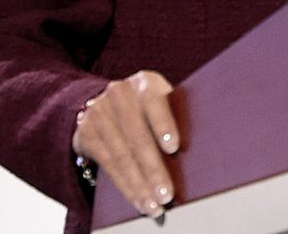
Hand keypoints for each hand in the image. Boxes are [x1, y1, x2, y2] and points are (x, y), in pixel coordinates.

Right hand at [71, 70, 180, 218]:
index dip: (164, 125)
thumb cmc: (148, 106)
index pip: (155, 102)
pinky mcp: (85, 133)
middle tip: (167, 194)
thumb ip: (175, 114)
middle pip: (138, 136)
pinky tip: (138, 200)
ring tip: (154, 205)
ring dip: (139, 185)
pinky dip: (125, 186)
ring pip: (121, 156)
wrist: (105, 103)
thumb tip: (202, 146)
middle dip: (153, 170)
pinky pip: (108, 165)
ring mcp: (99, 112)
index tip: (174, 148)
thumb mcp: (160, 100)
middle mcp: (119, 93)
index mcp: (145, 82)